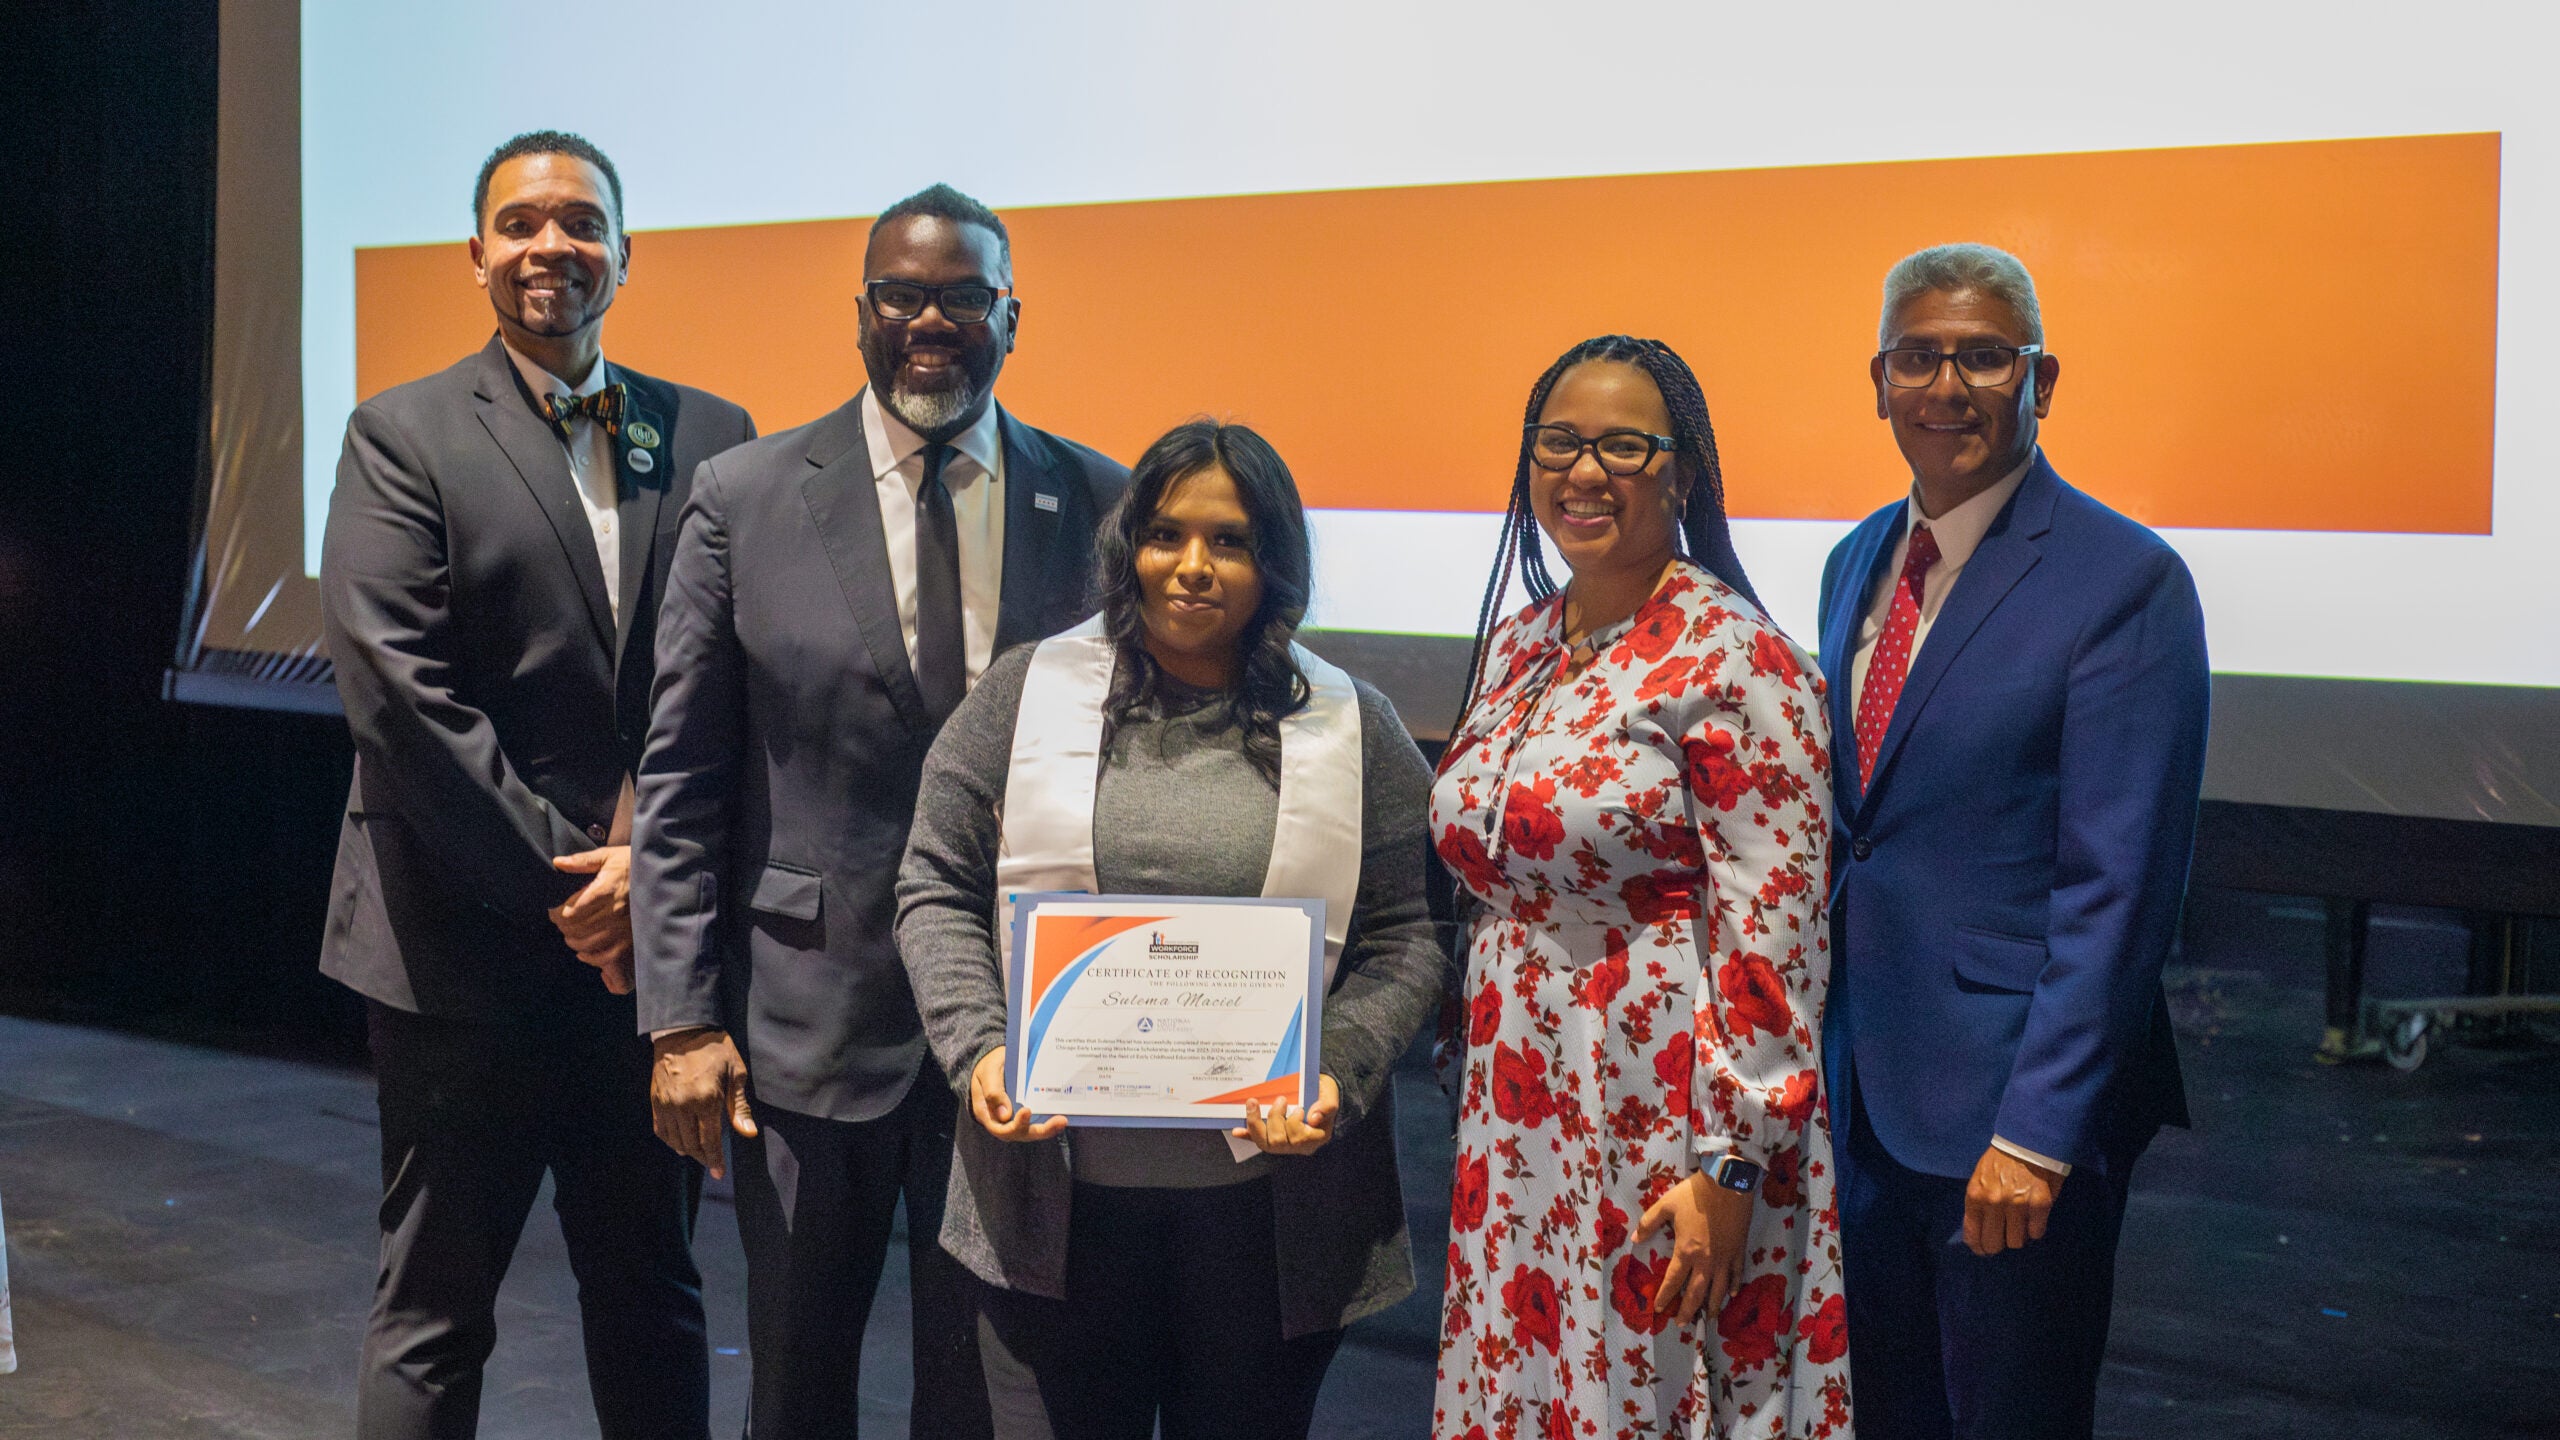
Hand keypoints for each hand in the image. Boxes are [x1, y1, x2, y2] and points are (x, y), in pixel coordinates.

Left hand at [550, 847, 632, 992]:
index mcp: (606, 891)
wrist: (664, 877)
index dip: (557, 914)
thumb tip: (557, 863)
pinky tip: (586, 953)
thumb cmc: (633, 865)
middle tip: (562, 923)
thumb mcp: (608, 856)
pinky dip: (592, 959)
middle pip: (576, 930)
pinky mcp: (631, 943)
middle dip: (564, 928)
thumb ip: (582, 861)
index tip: (555, 911)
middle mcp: (614, 912)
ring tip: (572, 935)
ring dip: (574, 942)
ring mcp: (623, 931)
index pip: (570, 911)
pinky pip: (606, 959)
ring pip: (586, 945)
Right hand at [651, 1028, 755, 1177]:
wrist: (683, 1031)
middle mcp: (684, 1105)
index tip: (719, 1173)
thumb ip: (739, 1106)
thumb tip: (747, 1132)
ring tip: (697, 1153)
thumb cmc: (715, 1050)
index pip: (710, 1140)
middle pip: (692, 1144)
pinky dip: (670, 1140)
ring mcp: (667, 1104)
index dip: (715, 1159)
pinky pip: (661, 1130)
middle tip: (712, 1163)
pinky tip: (679, 1142)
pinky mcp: (655, 1100)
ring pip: (675, 1140)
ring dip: (687, 1150)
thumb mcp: (736, 1072)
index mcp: (707, 1099)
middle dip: (703, 1157)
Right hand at [970, 1047, 1067, 1142]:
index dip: (1016, 1124)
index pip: (1001, 1128)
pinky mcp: (1025, 1113)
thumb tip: (1005, 1115)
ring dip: (1047, 1129)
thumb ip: (993, 1091)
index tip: (1027, 1110)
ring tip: (1063, 1121)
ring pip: (1030, 1131)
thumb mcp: (987, 1073)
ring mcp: (1014, 1119)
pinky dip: (1048, 1121)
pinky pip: (1036, 1122)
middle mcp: (1001, 1121)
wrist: (993, 1062)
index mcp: (987, 1113)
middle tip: (1060, 1121)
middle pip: (1020, 1133)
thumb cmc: (988, 1066)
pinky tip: (1061, 1116)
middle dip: (1041, 1130)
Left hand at [1232, 1074, 1340, 1155]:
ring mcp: (1284, 1144)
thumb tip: (1313, 1117)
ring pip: (1265, 1143)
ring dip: (1256, 1123)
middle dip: (1275, 1118)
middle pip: (1278, 1142)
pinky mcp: (1272, 1137)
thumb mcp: (1331, 1098)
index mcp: (1315, 1138)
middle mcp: (1298, 1146)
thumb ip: (1326, 1107)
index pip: (1299, 1139)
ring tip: (1254, 1103)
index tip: (1299, 1109)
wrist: (1318, 1094)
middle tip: (1281, 1099)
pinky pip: (1257, 1140)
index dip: (1293, 1124)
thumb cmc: (1324, 1096)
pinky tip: (1236, 1131)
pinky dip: (1246, 1135)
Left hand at [1636, 1169, 1752, 1324]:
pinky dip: (1733, 1287)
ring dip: (1712, 1306)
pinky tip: (1731, 1295)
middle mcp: (1706, 1261)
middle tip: (1682, 1324)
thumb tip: (1634, 1239)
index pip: (1673, 1281)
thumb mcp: (1665, 1204)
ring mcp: (1724, 1258)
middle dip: (1688, 1311)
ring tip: (1710, 1319)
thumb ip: (1649, 1223)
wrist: (1728, 1183)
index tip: (1660, 1309)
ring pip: (1718, 1290)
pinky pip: (1736, 1275)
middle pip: (1696, 1293)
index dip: (1665, 1296)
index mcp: (1686, 1251)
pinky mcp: (1739, 1251)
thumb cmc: (1694, 1194)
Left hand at [1964, 1145, 2063, 1255]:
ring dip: (2018, 1236)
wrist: (2027, 1140)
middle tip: (2003, 1239)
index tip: (1983, 1249)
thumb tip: (1981, 1231)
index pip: (1973, 1235)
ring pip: (2016, 1242)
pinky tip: (2034, 1218)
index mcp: (1976, 1196)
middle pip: (1993, 1244)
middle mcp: (1994, 1203)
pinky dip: (2036, 1229)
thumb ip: (1979, 1204)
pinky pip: (2036, 1232)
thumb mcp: (1980, 1179)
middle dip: (1998, 1245)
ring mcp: (2017, 1205)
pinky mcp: (2040, 1205)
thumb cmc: (2001, 1160)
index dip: (1979, 1247)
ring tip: (2020, 1224)